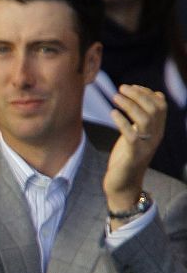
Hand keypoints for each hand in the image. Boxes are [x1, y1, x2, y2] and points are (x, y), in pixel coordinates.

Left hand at [104, 84, 167, 215]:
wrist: (123, 185)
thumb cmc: (126, 158)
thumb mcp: (134, 136)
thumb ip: (137, 120)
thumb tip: (136, 99)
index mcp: (157, 131)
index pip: (160, 105)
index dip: (147, 93)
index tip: (132, 87)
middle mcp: (155, 137)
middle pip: (154, 108)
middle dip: (138, 95)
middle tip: (121, 88)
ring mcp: (146, 146)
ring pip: (145, 118)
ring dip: (130, 104)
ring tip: (115, 96)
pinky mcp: (133, 155)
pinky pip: (132, 134)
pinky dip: (122, 121)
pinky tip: (112, 113)